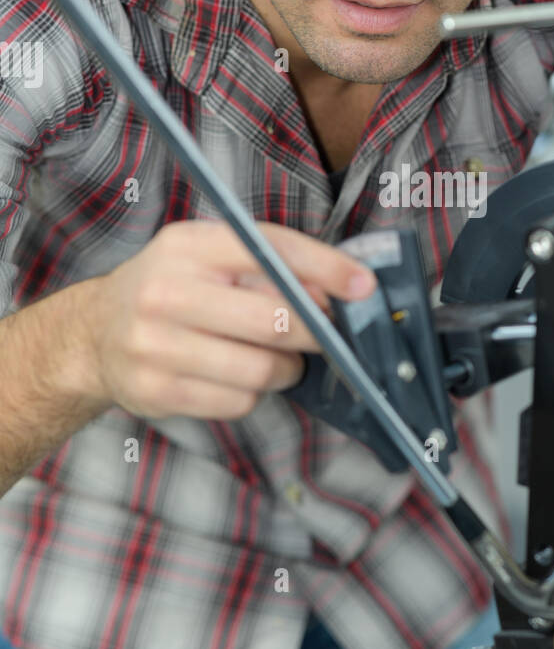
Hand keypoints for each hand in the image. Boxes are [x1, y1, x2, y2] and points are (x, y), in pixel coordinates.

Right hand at [82, 220, 376, 420]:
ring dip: (285, 368)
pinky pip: (237, 403)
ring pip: (260, 370)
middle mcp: (165, 291)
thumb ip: (271, 263)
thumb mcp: (211, 255)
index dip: (327, 270)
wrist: (95, 333)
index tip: (364, 287)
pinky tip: (238, 378)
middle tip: (324, 335)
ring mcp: (154, 345)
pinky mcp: (154, 392)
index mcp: (188, 245)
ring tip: (277, 359)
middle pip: (275, 320)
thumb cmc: (174, 288)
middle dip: (315, 333)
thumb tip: (341, 288)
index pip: (271, 251)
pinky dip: (253, 395)